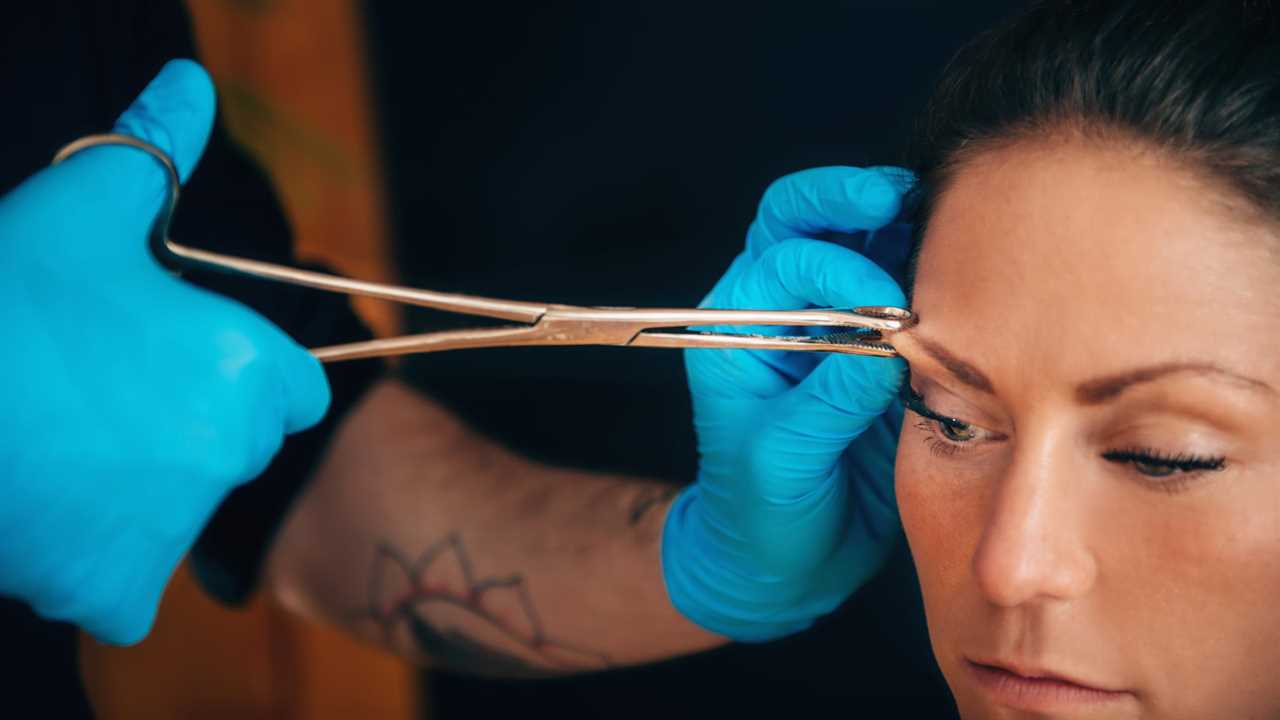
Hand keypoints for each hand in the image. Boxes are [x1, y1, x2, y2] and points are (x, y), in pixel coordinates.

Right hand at [0, 60, 328, 643]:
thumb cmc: (4, 297)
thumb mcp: (80, 210)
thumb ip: (152, 155)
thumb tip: (189, 88)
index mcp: (248, 369)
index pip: (297, 390)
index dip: (250, 373)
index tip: (186, 358)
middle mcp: (229, 452)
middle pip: (236, 446)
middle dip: (187, 423)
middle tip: (99, 391)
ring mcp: (172, 527)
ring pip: (174, 507)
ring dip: (132, 485)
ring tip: (51, 436)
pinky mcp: (113, 587)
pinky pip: (126, 587)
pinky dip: (92, 562)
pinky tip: (44, 508)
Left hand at [663, 166, 913, 640]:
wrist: (785, 560)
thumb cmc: (762, 515)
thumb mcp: (781, 464)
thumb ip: (826, 403)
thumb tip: (885, 344)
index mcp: (737, 329)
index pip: (782, 260)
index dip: (836, 269)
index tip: (884, 307)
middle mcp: (780, 311)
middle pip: (803, 219)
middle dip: (848, 196)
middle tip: (899, 195)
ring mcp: (830, 322)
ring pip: (858, 240)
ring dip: (900, 226)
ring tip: (948, 224)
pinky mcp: (878, 347)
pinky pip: (904, 288)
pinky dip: (933, 272)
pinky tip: (966, 272)